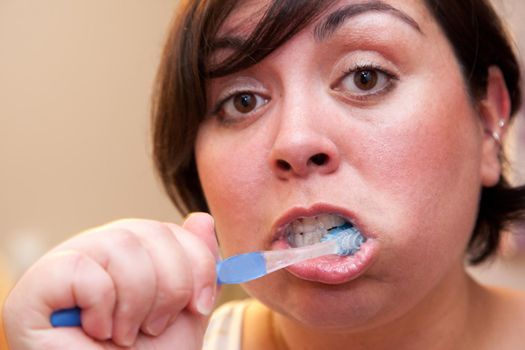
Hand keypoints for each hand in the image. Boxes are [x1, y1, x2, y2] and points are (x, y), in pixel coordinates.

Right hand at [3, 213, 218, 348]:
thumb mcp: (183, 315)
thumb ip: (195, 270)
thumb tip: (202, 219)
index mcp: (131, 253)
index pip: (170, 230)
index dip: (197, 265)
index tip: (200, 305)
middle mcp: (99, 248)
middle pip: (151, 232)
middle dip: (170, 287)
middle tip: (155, 327)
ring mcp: (67, 261)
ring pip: (121, 245)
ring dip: (136, 301)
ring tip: (124, 335)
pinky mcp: (37, 284)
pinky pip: (82, 268)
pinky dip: (100, 305)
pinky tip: (94, 331)